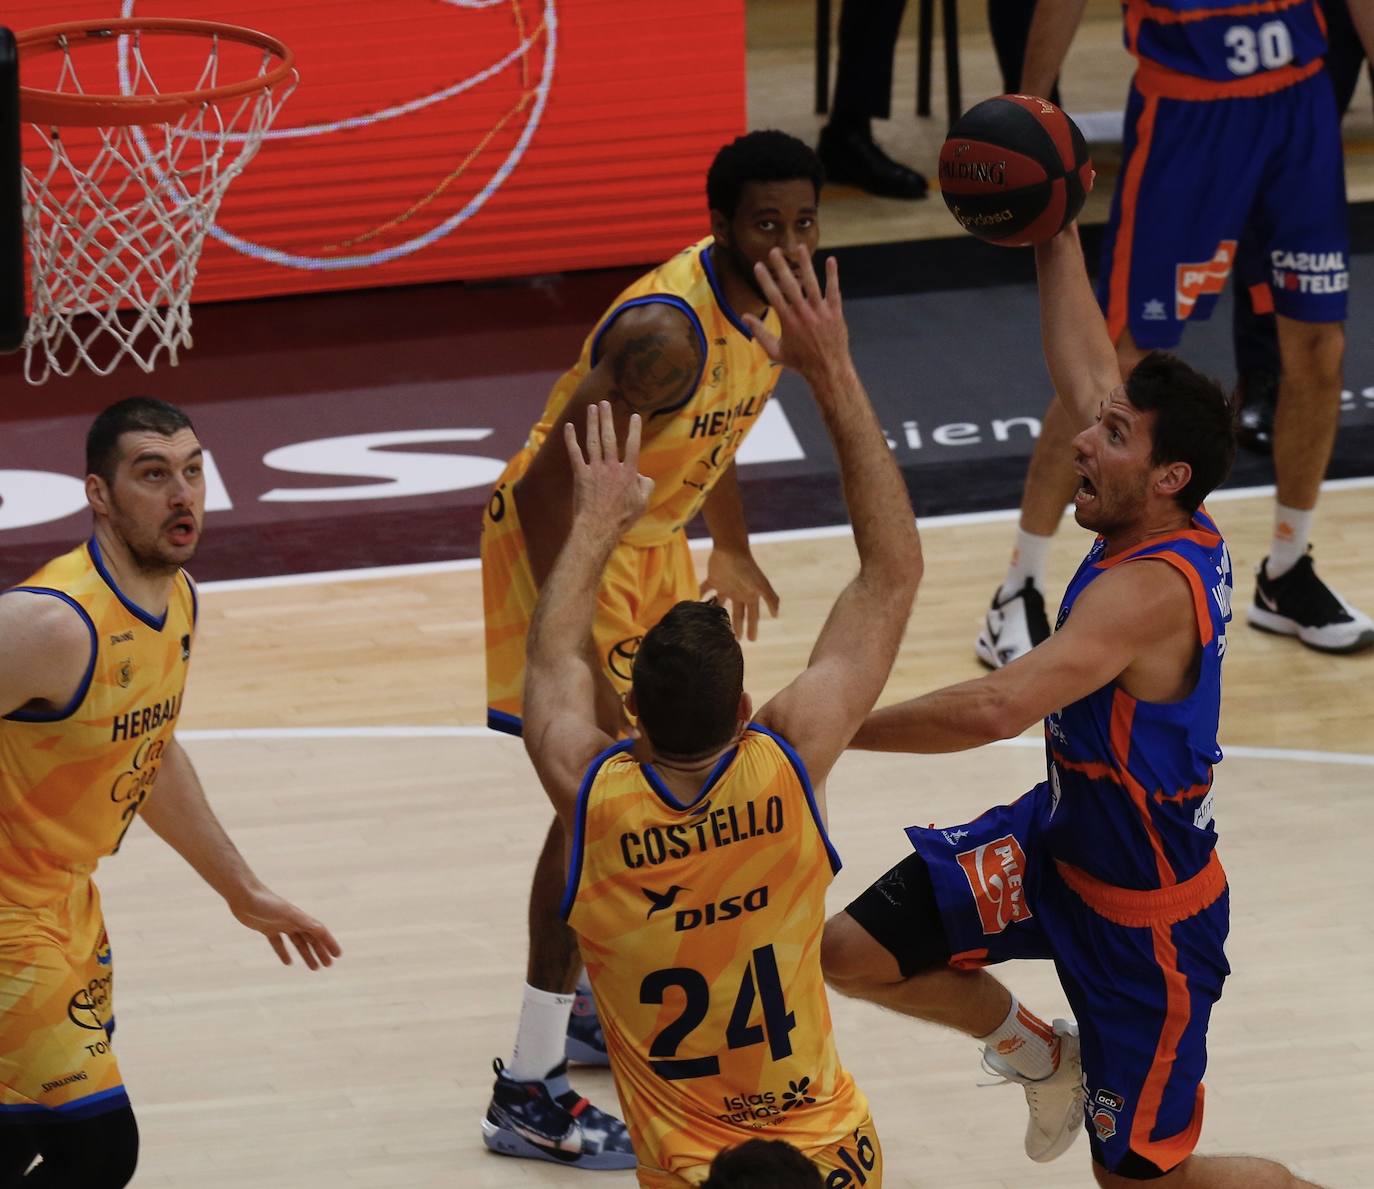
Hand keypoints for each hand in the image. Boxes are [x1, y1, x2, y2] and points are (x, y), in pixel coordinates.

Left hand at [230, 886, 341, 969]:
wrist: (244, 895)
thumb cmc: (266, 902)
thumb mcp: (287, 913)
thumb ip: (303, 921)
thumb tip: (321, 929)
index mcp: (300, 918)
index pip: (319, 932)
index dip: (329, 943)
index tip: (337, 955)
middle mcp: (293, 921)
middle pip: (311, 939)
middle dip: (320, 951)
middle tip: (328, 965)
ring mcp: (280, 925)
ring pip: (298, 942)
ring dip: (306, 954)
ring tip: (314, 967)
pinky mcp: (267, 928)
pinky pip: (279, 943)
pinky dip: (284, 952)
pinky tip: (288, 963)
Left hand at [564, 401, 654, 537]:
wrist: (599, 528)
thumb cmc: (622, 518)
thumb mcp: (642, 503)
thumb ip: (646, 486)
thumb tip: (644, 477)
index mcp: (628, 472)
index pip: (633, 445)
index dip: (634, 429)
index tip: (635, 415)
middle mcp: (612, 466)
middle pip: (610, 437)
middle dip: (607, 418)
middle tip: (605, 403)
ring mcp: (595, 469)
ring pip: (593, 441)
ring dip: (592, 423)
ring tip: (592, 408)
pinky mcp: (581, 475)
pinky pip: (575, 453)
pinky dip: (571, 439)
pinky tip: (568, 427)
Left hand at [702, 548, 779, 640]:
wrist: (732, 549)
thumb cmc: (747, 568)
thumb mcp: (761, 585)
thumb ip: (770, 599)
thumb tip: (776, 615)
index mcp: (750, 595)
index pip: (752, 615)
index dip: (752, 628)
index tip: (751, 640)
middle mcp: (738, 593)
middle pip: (737, 613)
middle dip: (737, 626)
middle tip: (735, 640)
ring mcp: (726, 586)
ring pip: (721, 605)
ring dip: (718, 614)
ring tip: (713, 627)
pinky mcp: (714, 580)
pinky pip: (705, 590)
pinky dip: (700, 596)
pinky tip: (695, 605)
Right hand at [741, 245, 849, 383]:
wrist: (828, 370)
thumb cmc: (800, 362)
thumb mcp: (775, 351)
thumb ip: (759, 333)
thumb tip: (744, 317)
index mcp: (788, 321)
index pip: (773, 295)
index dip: (764, 279)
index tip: (758, 265)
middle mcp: (803, 314)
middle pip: (790, 285)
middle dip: (781, 266)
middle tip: (774, 250)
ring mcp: (820, 312)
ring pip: (812, 283)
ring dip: (805, 264)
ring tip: (799, 247)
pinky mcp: (835, 313)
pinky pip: (833, 290)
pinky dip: (832, 275)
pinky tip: (831, 260)